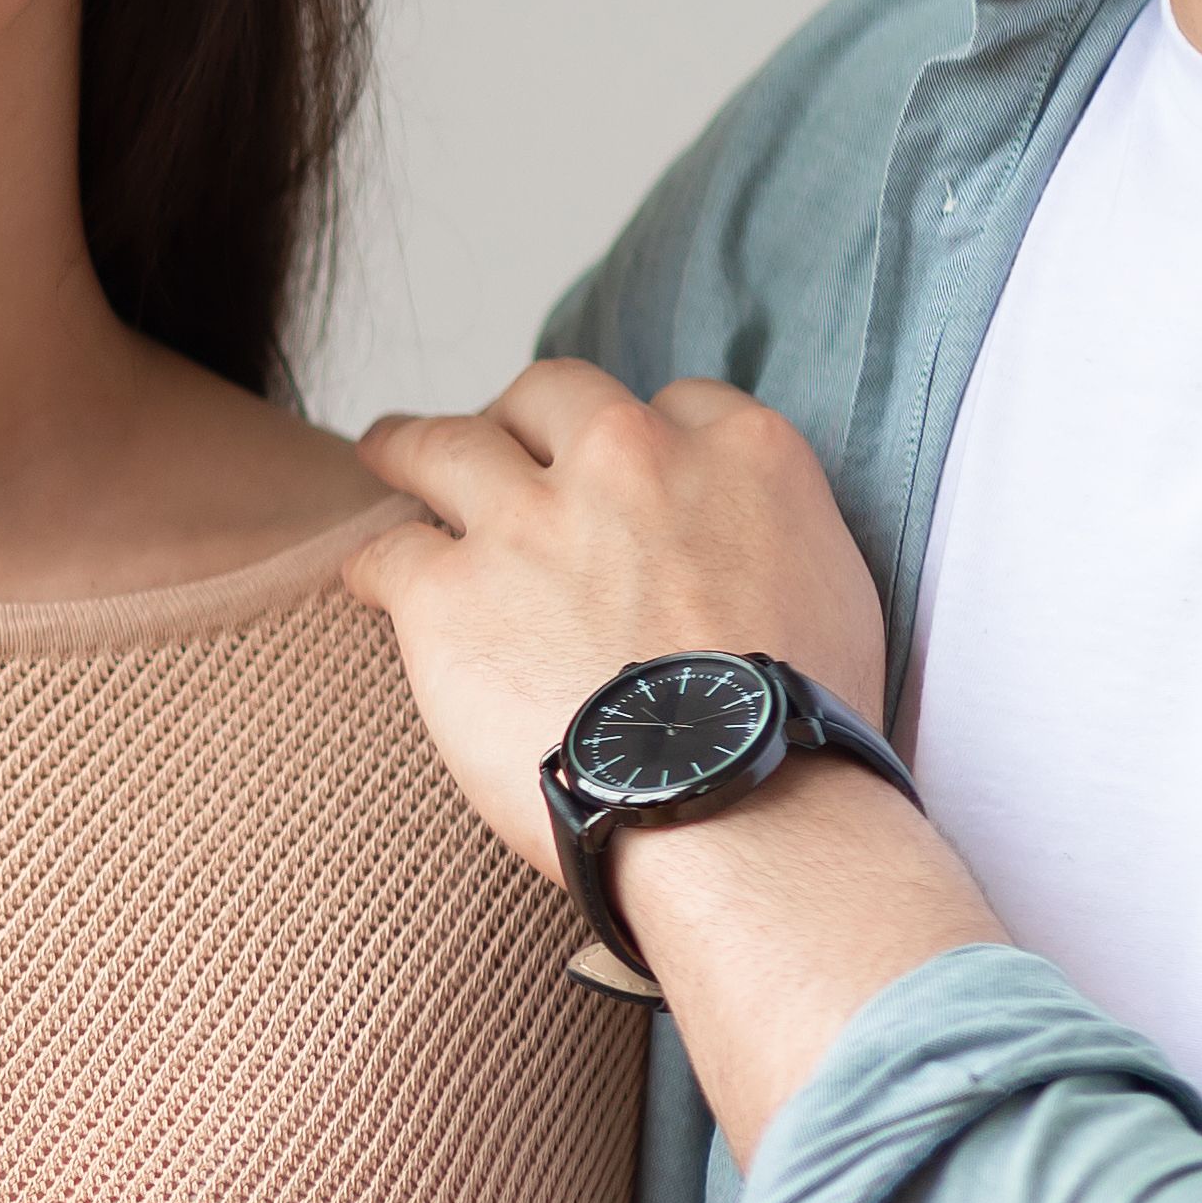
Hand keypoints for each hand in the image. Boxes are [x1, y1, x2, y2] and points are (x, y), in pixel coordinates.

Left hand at [347, 362, 974, 1148]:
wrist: (735, 806)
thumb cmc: (795, 732)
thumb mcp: (832, 592)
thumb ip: (767, 537)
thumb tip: (732, 554)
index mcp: (738, 453)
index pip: (674, 404)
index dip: (634, 437)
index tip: (612, 468)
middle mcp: (630, 458)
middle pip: (550, 396)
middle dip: (518, 417)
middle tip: (492, 440)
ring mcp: (531, 519)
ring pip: (442, 443)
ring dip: (409, 446)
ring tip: (386, 451)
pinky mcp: (449, 591)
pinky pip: (386, 553)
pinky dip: (374, 568)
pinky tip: (369, 584)